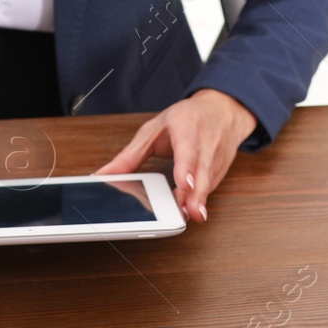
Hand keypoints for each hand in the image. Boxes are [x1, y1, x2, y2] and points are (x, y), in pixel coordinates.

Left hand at [97, 89, 256, 222]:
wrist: (223, 110)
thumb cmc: (187, 118)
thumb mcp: (154, 129)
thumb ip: (131, 154)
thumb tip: (104, 174)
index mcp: (187, 127)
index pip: (188, 149)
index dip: (186, 168)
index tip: (184, 184)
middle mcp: (205, 142)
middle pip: (202, 172)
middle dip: (195, 195)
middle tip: (187, 213)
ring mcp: (216, 158)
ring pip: (209, 183)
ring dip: (199, 201)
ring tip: (191, 216)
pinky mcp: (221, 171)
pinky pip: (210, 188)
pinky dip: (200, 200)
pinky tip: (192, 211)